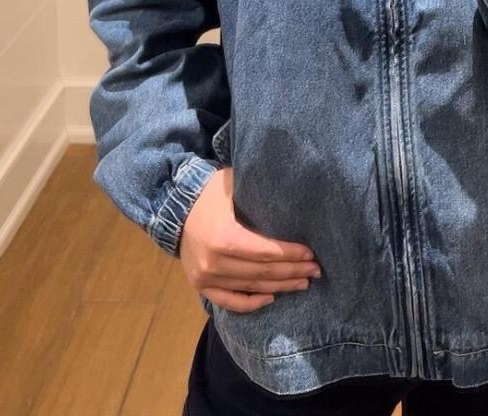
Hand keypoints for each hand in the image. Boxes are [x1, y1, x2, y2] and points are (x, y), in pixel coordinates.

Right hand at [179, 168, 321, 311]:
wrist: (173, 209)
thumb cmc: (208, 192)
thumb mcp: (232, 183)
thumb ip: (257, 192)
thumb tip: (291, 190)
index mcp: (224, 237)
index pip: (265, 252)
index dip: (290, 255)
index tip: (310, 254)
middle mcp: (214, 262)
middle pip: (262, 272)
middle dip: (292, 272)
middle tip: (315, 271)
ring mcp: (205, 278)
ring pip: (250, 287)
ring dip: (279, 287)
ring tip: (302, 283)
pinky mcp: (200, 286)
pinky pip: (229, 302)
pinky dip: (251, 303)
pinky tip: (271, 298)